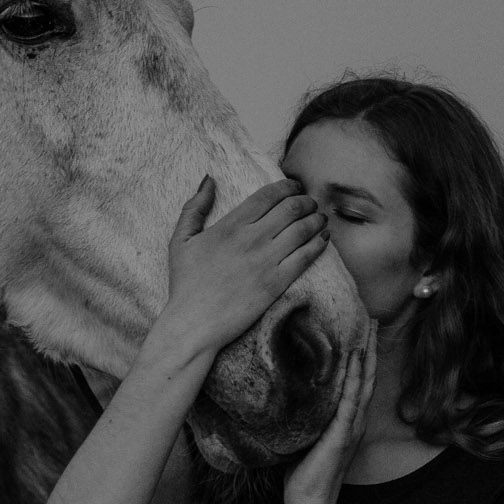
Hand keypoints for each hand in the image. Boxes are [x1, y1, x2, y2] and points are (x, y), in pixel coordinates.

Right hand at [161, 177, 329, 356]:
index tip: (294, 186)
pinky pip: (306, 257)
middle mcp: (252, 239)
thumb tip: (209, 180)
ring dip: (316, 219)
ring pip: (303, 229)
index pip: (268, 195)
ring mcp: (266, 261)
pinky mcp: (277, 283)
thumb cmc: (186, 284)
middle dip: (306, 200)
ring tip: (319, 218)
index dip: (287, 186)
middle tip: (310, 202)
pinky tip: (323, 238)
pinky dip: (319, 244)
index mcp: (230, 225)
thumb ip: (194, 207)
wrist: (195, 323)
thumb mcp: (180, 241)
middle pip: (291, 208)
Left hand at [282, 333, 377, 503]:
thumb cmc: (304, 473)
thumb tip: (291, 394)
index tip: (361, 330)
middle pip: (367, 376)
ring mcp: (350, 426)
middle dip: (369, 347)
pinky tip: (356, 359)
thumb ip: (307, 416)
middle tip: (371, 319)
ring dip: (367, 355)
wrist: (307, 501)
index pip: (359, 382)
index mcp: (348, 420)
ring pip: (364, 383)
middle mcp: (354, 420)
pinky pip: (351, 400)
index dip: (362, 356)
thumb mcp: (306, 435)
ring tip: (368, 329)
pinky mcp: (341, 434)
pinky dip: (355, 378)